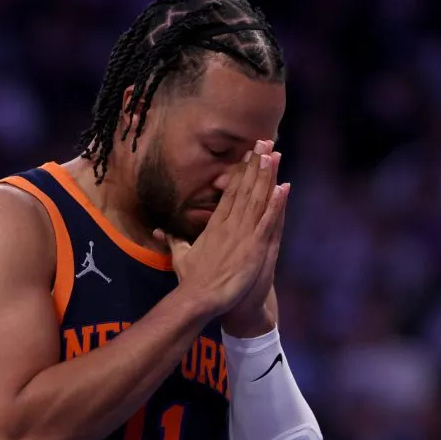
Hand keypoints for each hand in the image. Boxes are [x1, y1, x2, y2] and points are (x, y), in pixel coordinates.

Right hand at [155, 143, 287, 319]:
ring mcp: (242, 234)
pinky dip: (276, 204)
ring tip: (274, 154)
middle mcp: (229, 224)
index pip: (230, 192)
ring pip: (257, 199)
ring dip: (266, 176)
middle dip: (255, 164)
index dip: (240, 172)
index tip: (248, 155)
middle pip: (244, 188)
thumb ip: (172, 239)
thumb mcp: (180, 255)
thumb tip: (157, 230)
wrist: (198, 297)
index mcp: (215, 225)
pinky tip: (283, 187)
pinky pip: (267, 221)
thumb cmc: (191, 280)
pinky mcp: (253, 247)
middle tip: (264, 142)